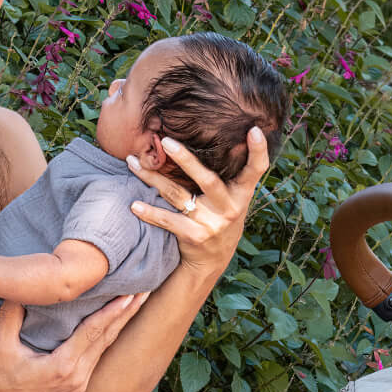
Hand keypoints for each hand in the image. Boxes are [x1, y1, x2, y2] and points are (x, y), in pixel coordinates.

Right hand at [0, 294, 147, 391]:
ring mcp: (78, 388)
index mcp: (63, 367)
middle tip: (146, 292)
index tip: (130, 295)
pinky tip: (112, 328)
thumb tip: (21, 287)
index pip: (93, 332)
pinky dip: (104, 342)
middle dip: (127, 314)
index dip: (113, 312)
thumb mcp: (1, 346)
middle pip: (106, 340)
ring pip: (103, 351)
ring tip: (135, 305)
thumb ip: (12, 314)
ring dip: (119, 327)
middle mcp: (76, 379)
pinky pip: (94, 362)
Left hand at [124, 126, 270, 278]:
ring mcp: (212, 224)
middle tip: (165, 141)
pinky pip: (168, 221)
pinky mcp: (194, 237)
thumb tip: (218, 133)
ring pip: (178, 195)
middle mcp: (230, 208)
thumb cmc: (220, 218)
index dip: (258, 150)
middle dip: (186, 160)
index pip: (256, 170)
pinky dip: (150, 212)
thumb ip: (230, 174)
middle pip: (208, 180)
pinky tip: (134, 204)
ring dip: (152, 178)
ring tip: (132, 162)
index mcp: (242, 194)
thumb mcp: (234, 199)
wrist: (211, 262)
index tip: (254, 129)